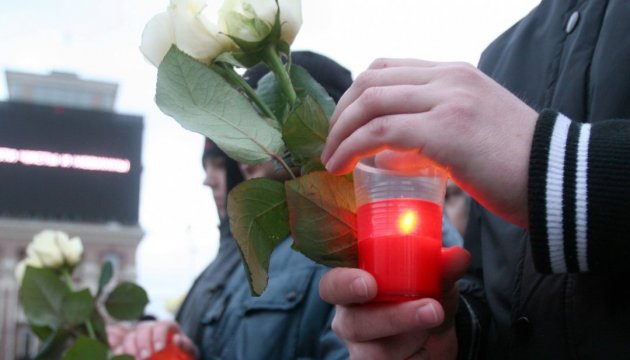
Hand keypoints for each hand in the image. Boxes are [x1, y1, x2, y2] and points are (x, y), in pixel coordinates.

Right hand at [109, 320, 196, 358]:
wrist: (176, 358)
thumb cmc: (183, 354)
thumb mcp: (189, 350)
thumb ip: (186, 345)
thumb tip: (177, 339)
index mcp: (167, 326)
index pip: (162, 325)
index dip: (159, 335)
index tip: (160, 349)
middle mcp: (151, 328)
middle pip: (143, 329)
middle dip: (143, 343)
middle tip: (145, 357)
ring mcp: (139, 336)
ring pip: (130, 336)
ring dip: (131, 348)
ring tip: (136, 359)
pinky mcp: (130, 345)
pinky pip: (121, 346)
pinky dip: (121, 352)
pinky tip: (122, 357)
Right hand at [319, 247, 469, 359]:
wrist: (438, 335)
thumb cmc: (423, 296)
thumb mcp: (434, 279)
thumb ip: (442, 267)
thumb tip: (459, 256)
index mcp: (351, 287)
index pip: (332, 285)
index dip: (344, 285)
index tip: (369, 285)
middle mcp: (349, 318)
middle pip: (354, 323)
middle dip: (394, 317)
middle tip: (431, 308)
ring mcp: (360, 349)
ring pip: (376, 353)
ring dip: (413, 339)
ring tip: (436, 322)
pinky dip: (418, 358)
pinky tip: (426, 349)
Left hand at [321, 58, 537, 226]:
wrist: (556, 180)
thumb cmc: (514, 165)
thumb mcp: (470, 133)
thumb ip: (429, 133)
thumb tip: (386, 152)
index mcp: (454, 74)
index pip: (386, 68)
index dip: (354, 96)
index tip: (343, 125)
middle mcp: (448, 78)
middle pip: (369, 81)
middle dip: (340, 114)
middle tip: (330, 145)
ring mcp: (447, 100)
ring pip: (370, 102)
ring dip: (340, 132)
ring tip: (331, 160)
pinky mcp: (445, 131)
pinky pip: (381, 132)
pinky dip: (352, 148)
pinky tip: (342, 167)